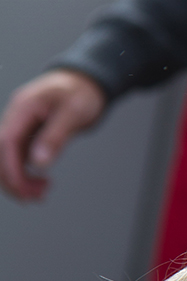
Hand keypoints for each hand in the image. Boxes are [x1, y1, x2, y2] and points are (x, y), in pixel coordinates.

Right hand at [0, 69, 106, 199]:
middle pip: (0, 154)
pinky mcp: (28, 136)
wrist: (84, 83)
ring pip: (7, 159)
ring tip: (43, 193)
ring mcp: (20, 127)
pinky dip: (26, 175)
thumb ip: (56, 136)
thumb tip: (38, 163)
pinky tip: (42, 183)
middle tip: (36, 198)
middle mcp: (16, 118)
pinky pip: (18, 159)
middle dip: (13, 180)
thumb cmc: (81, 93)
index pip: (6, 142)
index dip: (11, 169)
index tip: (25, 191)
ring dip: (19, 180)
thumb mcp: (73, 113)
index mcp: (23, 108)